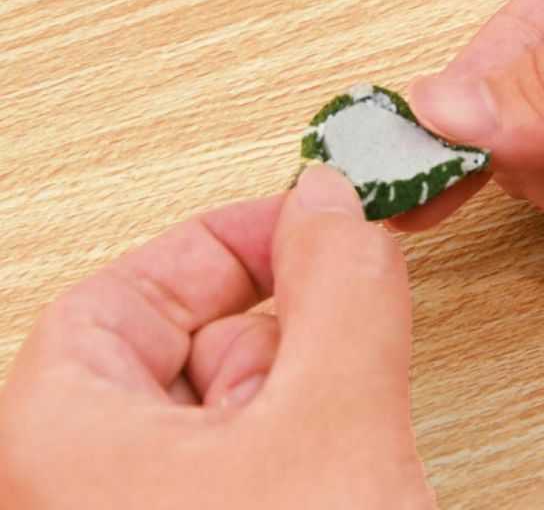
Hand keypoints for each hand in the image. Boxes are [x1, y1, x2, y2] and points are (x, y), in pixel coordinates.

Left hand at [0, 166, 433, 509]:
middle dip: (281, 332)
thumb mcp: (330, 430)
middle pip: (185, 344)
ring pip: (232, 407)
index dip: (223, 244)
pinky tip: (339, 480)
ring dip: (302, 397)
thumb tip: (334, 204)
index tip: (302, 227)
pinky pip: (252, 462)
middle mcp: (82, 484)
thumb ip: (339, 293)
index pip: (123, 291)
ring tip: (343, 447)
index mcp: (55, 445)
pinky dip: (307, 446)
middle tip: (344, 334)